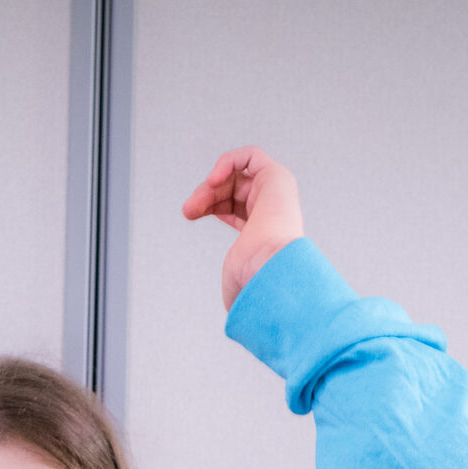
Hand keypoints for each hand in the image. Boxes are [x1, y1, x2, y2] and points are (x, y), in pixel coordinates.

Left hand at [181, 146, 304, 310]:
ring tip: (196, 203)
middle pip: (232, 189)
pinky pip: (251, 155)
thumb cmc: (255, 281)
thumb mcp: (235, 281)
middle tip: (189, 210)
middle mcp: (273, 211)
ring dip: (210, 184)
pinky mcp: (278, 178)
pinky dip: (229, 161)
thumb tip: (235, 312)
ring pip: (237, 175)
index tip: (192, 213)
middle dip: (206, 194)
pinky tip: (215, 179)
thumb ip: (236, 287)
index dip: (211, 203)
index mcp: (264, 232)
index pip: (234, 207)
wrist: (271, 269)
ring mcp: (277, 194)